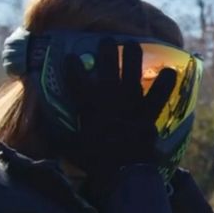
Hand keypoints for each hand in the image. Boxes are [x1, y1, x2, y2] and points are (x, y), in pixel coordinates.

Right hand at [62, 38, 177, 178]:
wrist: (123, 173)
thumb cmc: (95, 161)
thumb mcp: (70, 147)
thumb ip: (57, 135)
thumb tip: (42, 129)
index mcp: (89, 105)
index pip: (77, 79)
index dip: (73, 66)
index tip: (71, 57)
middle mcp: (110, 98)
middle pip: (107, 67)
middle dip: (107, 51)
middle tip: (107, 39)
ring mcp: (131, 103)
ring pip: (132, 73)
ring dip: (132, 57)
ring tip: (133, 44)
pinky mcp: (148, 113)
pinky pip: (159, 95)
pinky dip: (164, 85)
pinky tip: (171, 71)